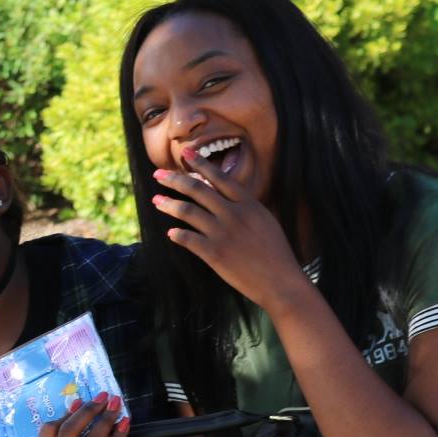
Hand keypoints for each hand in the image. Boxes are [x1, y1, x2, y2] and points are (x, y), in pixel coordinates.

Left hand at [151, 152, 308, 313]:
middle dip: (174, 180)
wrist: (281, 282)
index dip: (200, 164)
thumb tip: (223, 194)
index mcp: (249, 204)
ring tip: (156, 201)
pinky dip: (177, 234)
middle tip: (157, 175)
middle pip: (198, 190)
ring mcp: (223, 233)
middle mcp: (234, 214)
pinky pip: (187, 238)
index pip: (220, 178)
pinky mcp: (214, 253)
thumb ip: (245, 206)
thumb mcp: (265, 221)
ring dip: (169, 204)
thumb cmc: (276, 252)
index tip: (185, 153)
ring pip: (187, 211)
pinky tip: (171, 233)